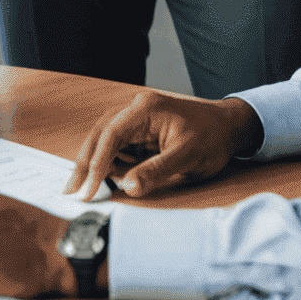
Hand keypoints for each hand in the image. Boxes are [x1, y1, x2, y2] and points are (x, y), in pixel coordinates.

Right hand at [66, 88, 262, 198]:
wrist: (229, 128)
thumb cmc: (211, 138)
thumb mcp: (186, 158)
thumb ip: (155, 171)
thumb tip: (126, 187)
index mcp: (146, 109)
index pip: (111, 134)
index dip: (96, 163)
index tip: (87, 189)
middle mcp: (137, 109)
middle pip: (101, 133)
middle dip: (85, 162)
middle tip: (71, 190)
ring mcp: (138, 119)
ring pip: (106, 139)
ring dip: (94, 163)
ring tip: (83, 188)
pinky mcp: (142, 131)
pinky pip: (119, 146)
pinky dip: (109, 162)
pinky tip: (105, 178)